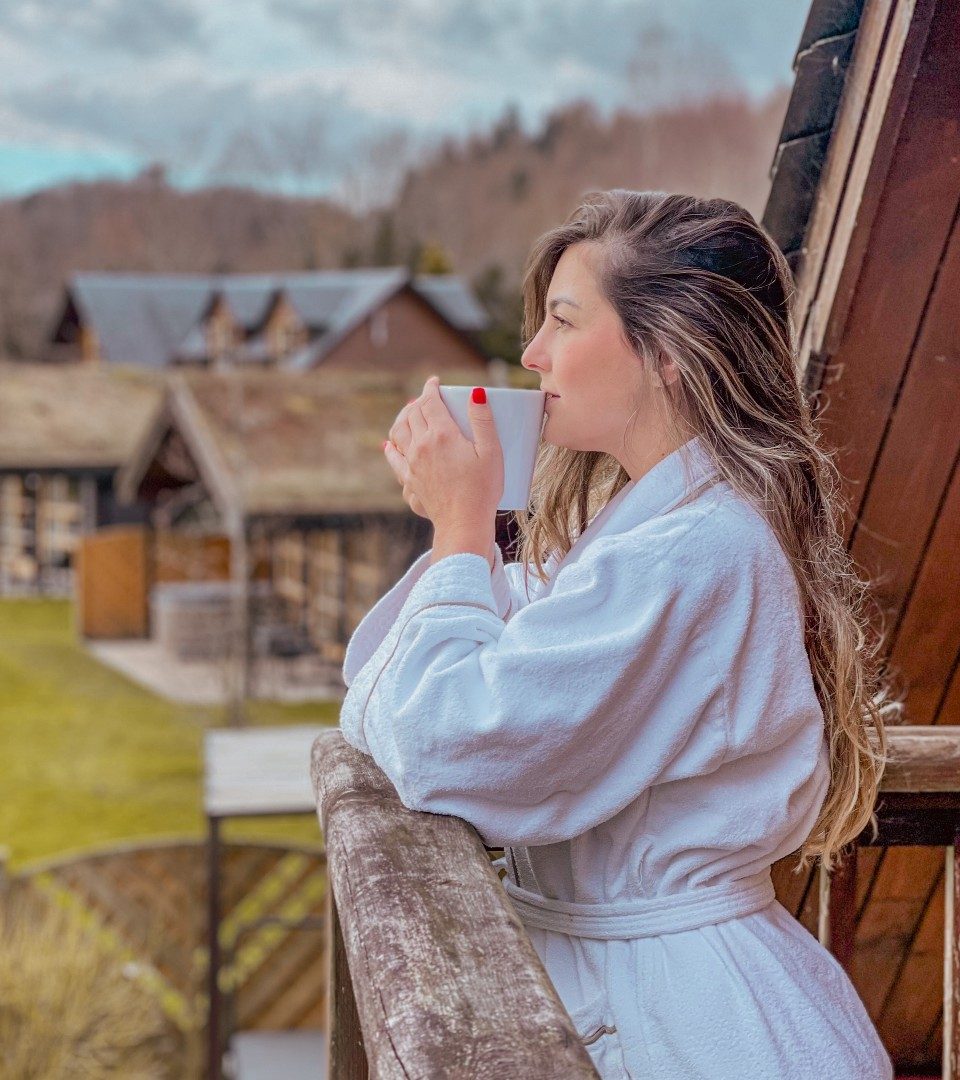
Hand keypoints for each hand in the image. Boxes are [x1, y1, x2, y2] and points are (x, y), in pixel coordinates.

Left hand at [383, 376, 502, 534]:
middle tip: (426, 398)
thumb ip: (483, 421)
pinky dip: (391, 446)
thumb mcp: (491, 452)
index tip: (434, 382)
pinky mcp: (409, 480)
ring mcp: (412, 464)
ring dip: (402, 419)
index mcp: (442, 435)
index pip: (430, 402)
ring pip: (398, 432)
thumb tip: (476, 393)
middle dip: (418, 401)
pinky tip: (390, 445)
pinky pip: (393, 458)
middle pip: (412, 414)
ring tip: (409, 415)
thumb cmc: (482, 490)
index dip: (431, 388)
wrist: (463, 523)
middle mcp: (421, 446)